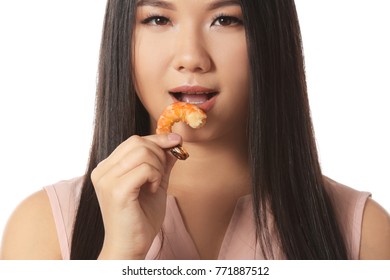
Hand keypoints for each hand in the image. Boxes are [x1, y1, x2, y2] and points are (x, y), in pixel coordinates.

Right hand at [91, 133, 181, 258]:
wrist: (131, 247)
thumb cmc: (141, 218)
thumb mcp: (155, 184)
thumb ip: (162, 164)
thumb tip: (173, 143)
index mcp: (107, 168)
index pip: (133, 141)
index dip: (157, 139)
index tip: (177, 140)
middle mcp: (102, 170)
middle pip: (138, 142)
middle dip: (159, 154)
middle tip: (161, 175)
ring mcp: (107, 180)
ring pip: (143, 153)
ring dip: (158, 167)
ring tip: (155, 185)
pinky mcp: (116, 191)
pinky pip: (145, 169)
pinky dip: (156, 177)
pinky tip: (153, 190)